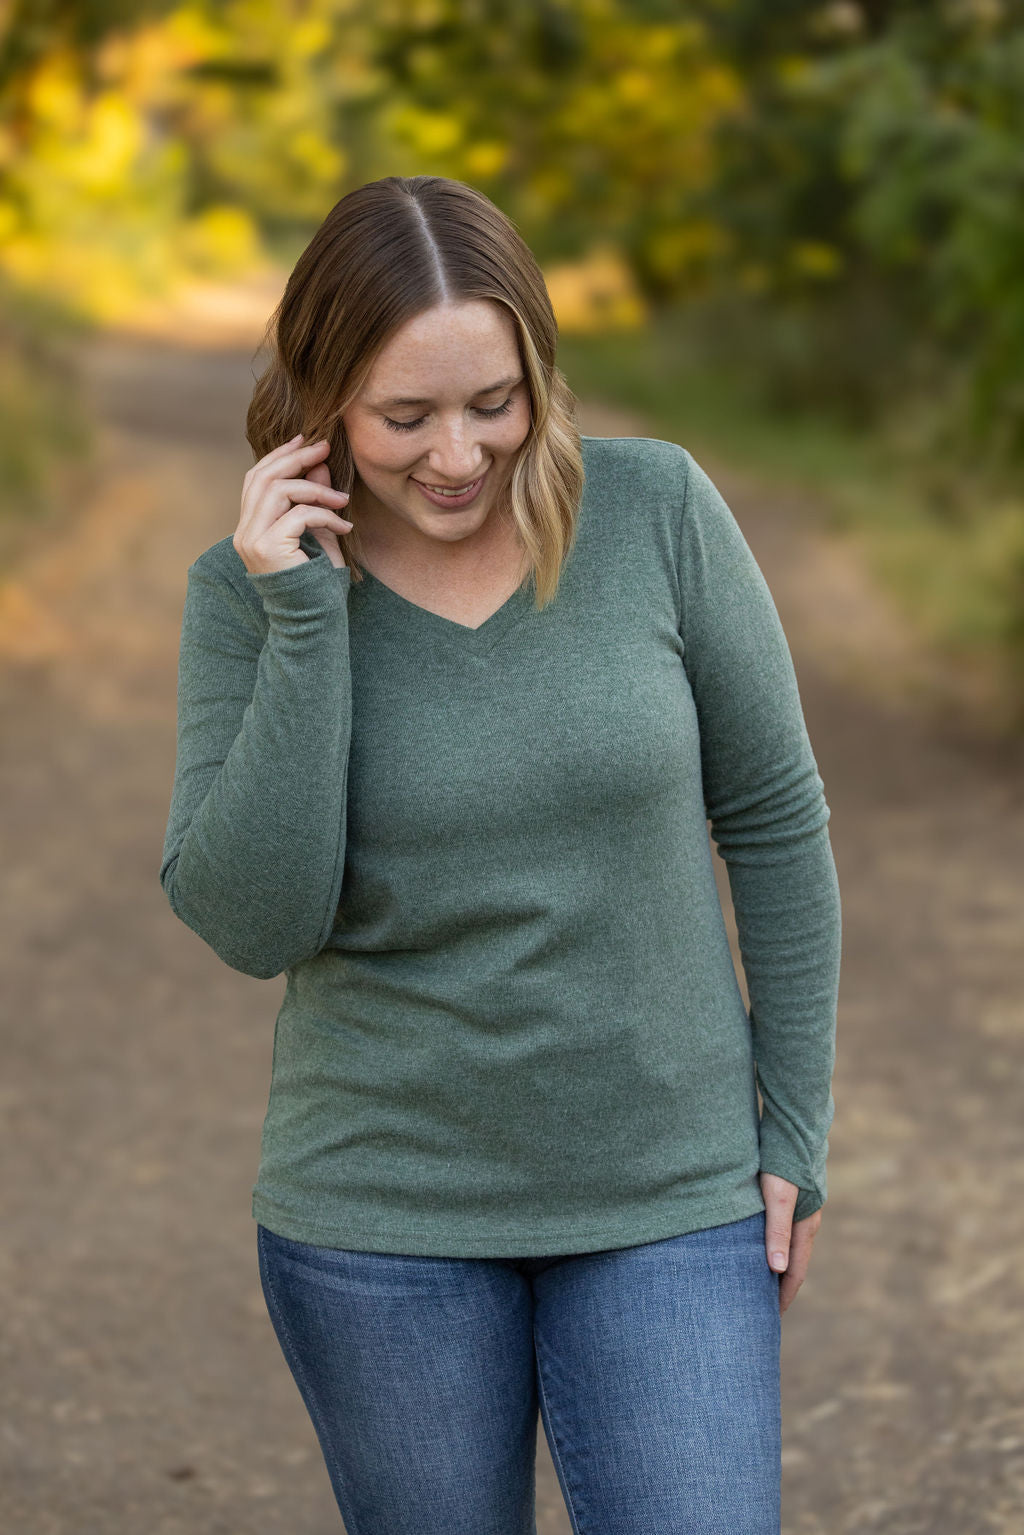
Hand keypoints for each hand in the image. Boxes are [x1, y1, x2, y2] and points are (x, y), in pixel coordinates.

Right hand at [235, 434, 352, 574]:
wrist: (313, 622)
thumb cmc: (316, 583)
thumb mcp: (319, 534)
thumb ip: (315, 502)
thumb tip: (320, 465)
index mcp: (250, 527)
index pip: (256, 479)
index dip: (279, 456)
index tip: (304, 440)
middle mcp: (244, 532)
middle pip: (263, 477)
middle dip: (296, 458)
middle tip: (324, 448)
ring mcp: (252, 540)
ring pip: (278, 491)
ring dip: (316, 489)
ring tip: (343, 500)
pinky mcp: (268, 548)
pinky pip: (299, 515)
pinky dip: (326, 515)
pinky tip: (345, 527)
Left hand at [760, 1170, 821, 1315]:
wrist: (797, 1123)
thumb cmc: (784, 1160)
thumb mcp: (777, 1197)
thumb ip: (776, 1231)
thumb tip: (775, 1271)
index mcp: (806, 1226)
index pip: (794, 1272)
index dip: (783, 1296)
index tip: (769, 1318)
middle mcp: (806, 1219)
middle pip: (792, 1261)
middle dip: (777, 1285)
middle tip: (759, 1308)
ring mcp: (800, 1207)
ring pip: (785, 1244)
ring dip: (772, 1264)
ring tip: (754, 1280)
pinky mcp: (790, 1194)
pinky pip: (780, 1227)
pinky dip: (769, 1243)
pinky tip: (754, 1242)